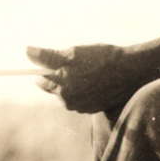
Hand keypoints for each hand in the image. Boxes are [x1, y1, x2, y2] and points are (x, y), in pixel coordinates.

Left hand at [26, 44, 142, 115]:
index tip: (51, 61)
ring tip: (89, 70)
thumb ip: (49, 56)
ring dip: (73, 83)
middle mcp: (69, 102)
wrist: (132, 71)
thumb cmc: (102, 59)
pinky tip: (96, 79)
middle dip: (60, 76)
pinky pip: (82, 99)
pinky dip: (85, 90)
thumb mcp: (74, 53)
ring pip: (69, 94)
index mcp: (61, 88)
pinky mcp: (94, 109)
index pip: (41, 80)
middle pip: (55, 89)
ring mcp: (82, 107)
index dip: (45, 68)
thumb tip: (27, 51)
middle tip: (76, 63)